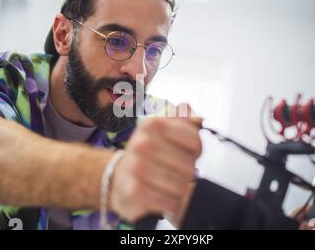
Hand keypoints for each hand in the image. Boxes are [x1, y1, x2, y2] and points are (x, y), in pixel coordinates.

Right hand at [109, 103, 201, 223]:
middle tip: (175, 172)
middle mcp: (141, 144)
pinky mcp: (134, 192)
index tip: (186, 153)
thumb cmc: (147, 155)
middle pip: (189, 166)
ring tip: (167, 185)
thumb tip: (189, 109)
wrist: (118, 179)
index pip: (194, 141)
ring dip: (179, 190)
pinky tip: (161, 196)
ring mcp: (136, 168)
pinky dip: (170, 203)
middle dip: (186, 173)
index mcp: (152, 124)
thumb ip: (181, 117)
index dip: (196, 152)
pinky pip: (170, 202)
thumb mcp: (162, 130)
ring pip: (181, 187)